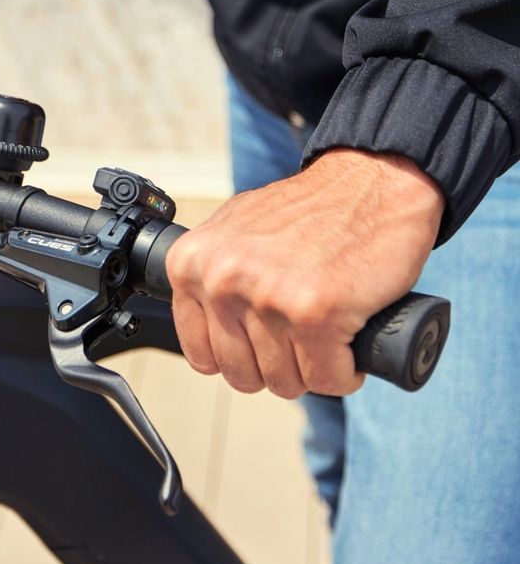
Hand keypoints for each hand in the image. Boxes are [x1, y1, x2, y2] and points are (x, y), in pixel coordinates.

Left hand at [165, 148, 444, 397]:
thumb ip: (210, 274)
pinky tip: (349, 347)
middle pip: (242, 374)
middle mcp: (221, 280)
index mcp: (192, 264)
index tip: (263, 346)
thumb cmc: (308, 211)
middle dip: (277, 368)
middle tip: (301, 343)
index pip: (202, 354)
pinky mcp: (316, 313)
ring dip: (313, 371)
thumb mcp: (234, 231)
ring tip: (326, 339)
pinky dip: (345, 373)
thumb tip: (206, 325)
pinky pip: (328, 378)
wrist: (371, 182)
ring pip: (285, 381)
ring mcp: (267, 298)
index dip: (239, 357)